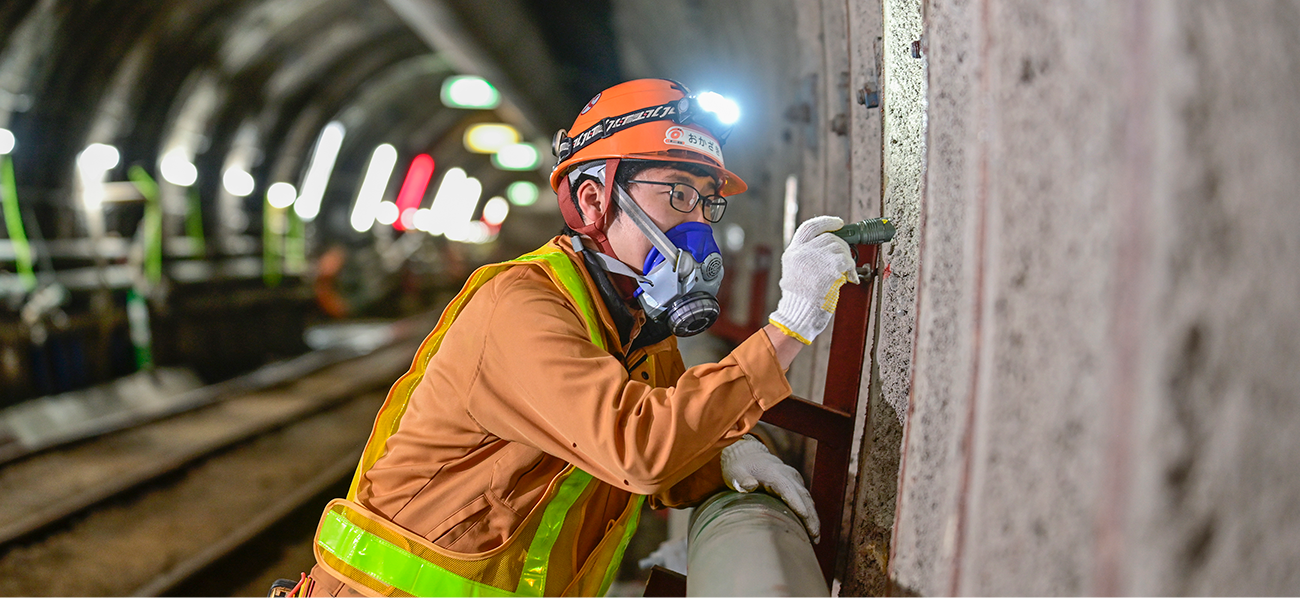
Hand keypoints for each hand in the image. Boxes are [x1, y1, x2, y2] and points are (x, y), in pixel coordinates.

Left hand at [720, 435, 820, 542]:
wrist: (750, 456)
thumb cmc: (740, 467)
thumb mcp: (735, 472)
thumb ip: (741, 479)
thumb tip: (750, 486)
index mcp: (774, 473)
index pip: (787, 488)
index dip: (796, 502)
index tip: (804, 516)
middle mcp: (788, 475)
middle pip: (803, 496)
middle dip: (811, 516)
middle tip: (815, 537)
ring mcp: (794, 480)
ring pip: (808, 499)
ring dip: (813, 518)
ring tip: (815, 539)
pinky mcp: (796, 485)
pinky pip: (806, 500)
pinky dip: (810, 514)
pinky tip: (811, 530)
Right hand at [768, 216, 858, 343]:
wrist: (799, 314)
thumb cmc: (801, 300)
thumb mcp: (796, 273)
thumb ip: (809, 258)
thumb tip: (832, 249)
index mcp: (793, 253)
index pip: (809, 228)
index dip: (826, 222)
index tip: (838, 223)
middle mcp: (802, 252)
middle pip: (829, 238)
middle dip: (842, 247)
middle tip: (846, 259)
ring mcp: (816, 259)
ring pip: (840, 248)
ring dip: (848, 261)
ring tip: (845, 274)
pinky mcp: (830, 268)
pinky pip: (848, 262)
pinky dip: (852, 270)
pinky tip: (849, 279)